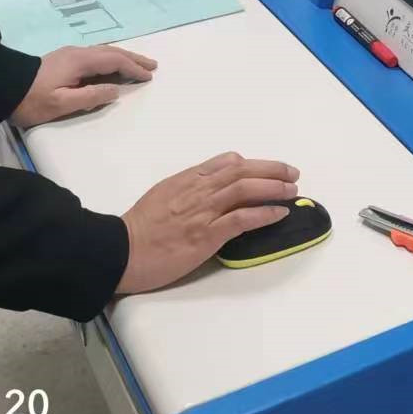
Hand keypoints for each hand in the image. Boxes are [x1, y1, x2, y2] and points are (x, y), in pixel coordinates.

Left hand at [9, 44, 156, 127]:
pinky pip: (96, 55)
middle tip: (152, 65)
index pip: (114, 61)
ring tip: (138, 64)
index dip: (133, 68)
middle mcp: (78, 53)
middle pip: (112, 52)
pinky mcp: (64, 59)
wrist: (1, 87)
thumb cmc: (32, 100)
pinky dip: (111, 59)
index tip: (149, 76)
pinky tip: (112, 65)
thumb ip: (91, 97)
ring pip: (103, 52)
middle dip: (133, 58)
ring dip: (123, 57)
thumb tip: (116, 90)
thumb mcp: (62, 104)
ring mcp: (70, 54)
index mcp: (80, 61)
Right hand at [115, 152, 300, 294]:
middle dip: (271, 169)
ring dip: (273, 187)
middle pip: (242, 171)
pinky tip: (278, 213)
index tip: (267, 168)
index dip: (251, 163)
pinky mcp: (206, 236)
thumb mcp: (162, 195)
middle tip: (292, 173)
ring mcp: (203, 212)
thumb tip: (210, 185)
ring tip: (292, 190)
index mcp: (187, 180)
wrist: (120, 251)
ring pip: (245, 189)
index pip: (225, 162)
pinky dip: (263, 213)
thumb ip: (187, 188)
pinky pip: (241, 219)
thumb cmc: (138, 229)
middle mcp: (198, 191)